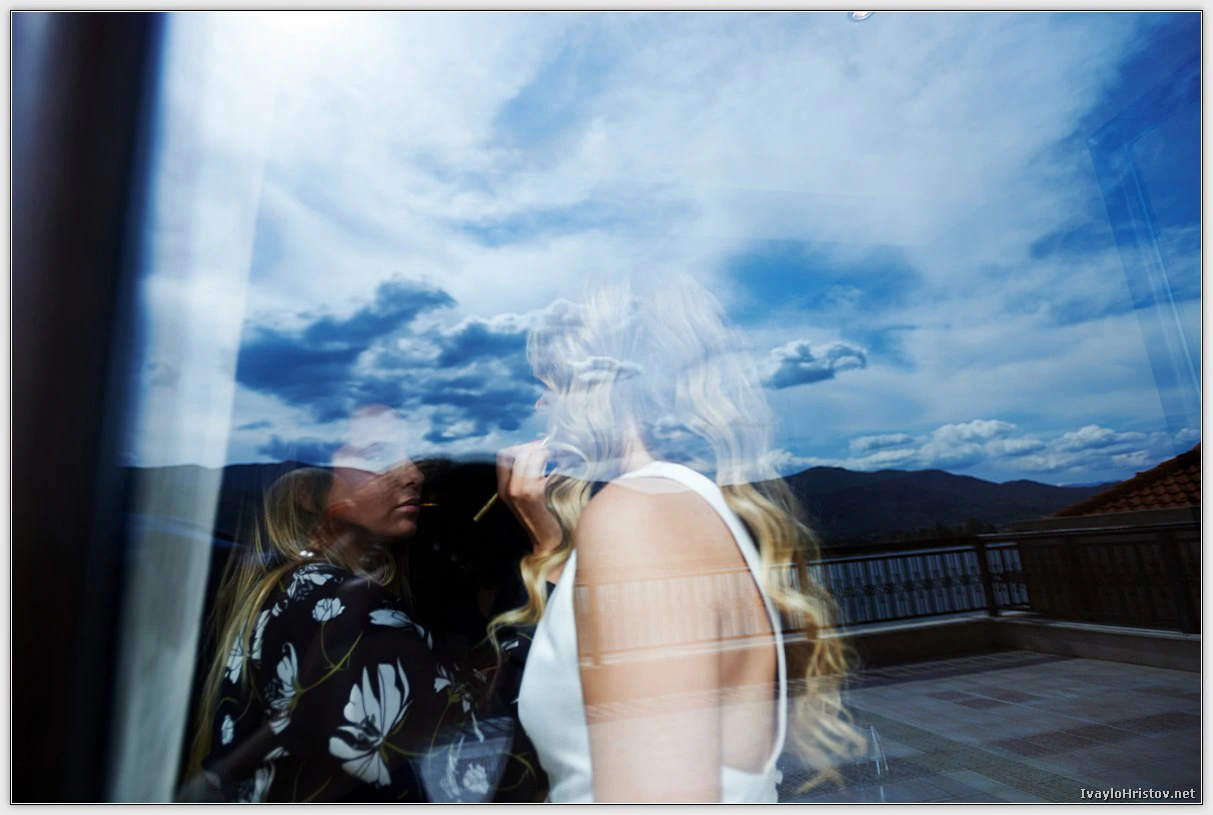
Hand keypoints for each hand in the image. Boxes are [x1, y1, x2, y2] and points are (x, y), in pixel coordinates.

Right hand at [496, 441, 562, 557]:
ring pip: (526, 457)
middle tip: (547, 448)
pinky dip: (548, 462)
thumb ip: (528, 476)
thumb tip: (538, 451)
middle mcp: (507, 489)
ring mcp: (518, 491)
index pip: (503, 456)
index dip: (519, 447)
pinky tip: (558, 466)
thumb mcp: (528, 496)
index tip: (536, 447)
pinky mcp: (532, 494)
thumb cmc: (543, 517)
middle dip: (531, 447)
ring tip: (553, 456)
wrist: (548, 542)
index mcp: (504, 488)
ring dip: (541, 452)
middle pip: (513, 453)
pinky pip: (537, 468)